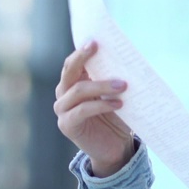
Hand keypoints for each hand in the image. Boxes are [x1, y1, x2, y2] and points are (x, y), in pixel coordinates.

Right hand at [53, 41, 134, 176]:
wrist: (115, 148)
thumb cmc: (117, 117)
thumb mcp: (115, 94)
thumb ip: (113, 78)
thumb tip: (126, 58)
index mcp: (73, 83)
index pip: (73, 63)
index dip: (81, 51)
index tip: (95, 41)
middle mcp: (64, 94)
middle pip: (70, 71)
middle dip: (83, 58)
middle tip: (98, 48)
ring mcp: (63, 110)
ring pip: (78, 90)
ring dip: (102, 85)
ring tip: (123, 86)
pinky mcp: (67, 125)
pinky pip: (82, 110)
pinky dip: (101, 105)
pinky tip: (118, 104)